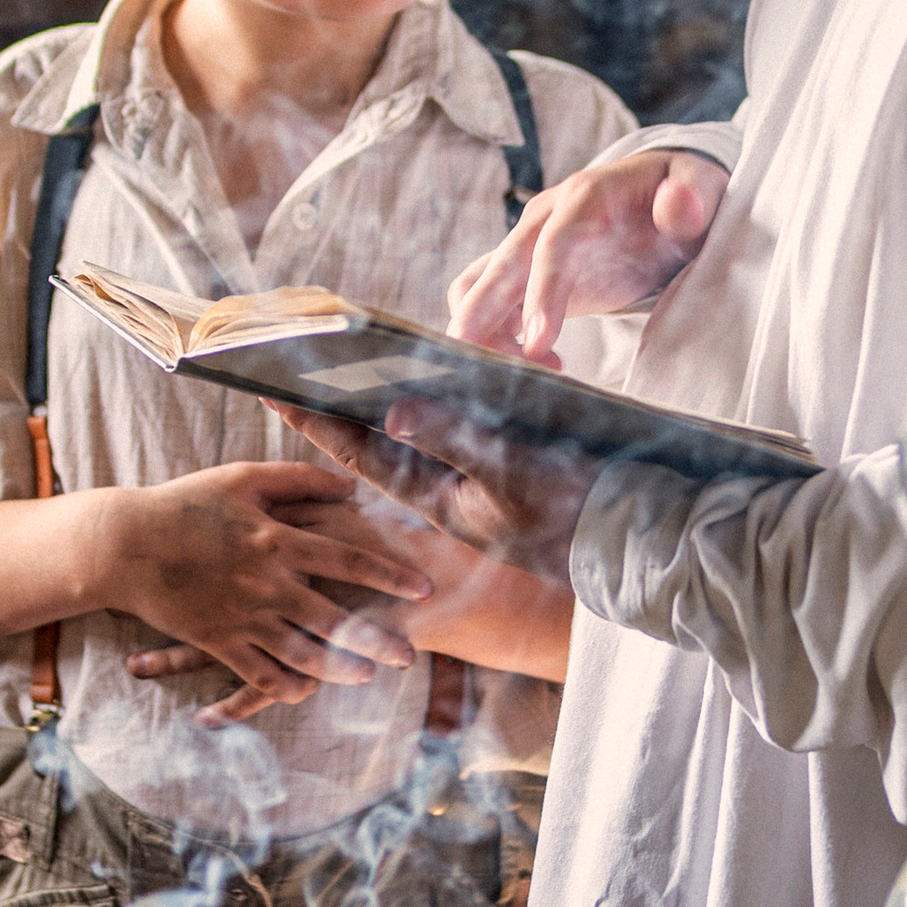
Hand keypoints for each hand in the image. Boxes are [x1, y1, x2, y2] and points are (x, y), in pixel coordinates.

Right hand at [99, 463, 429, 713]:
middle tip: (409, 654)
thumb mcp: (243, 478)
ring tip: (367, 675)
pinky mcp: (218, 641)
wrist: (125, 544)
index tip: (424, 588)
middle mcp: (267, 583)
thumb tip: (348, 486)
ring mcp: (242, 617)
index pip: (347, 560)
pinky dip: (284, 686)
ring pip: (302, 653)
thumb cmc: (185, 503)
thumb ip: (299, 480)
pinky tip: (307, 691)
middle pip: (333, 617)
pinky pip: (258, 673)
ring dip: (338, 668)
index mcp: (277, 540)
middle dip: (376, 639)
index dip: (389, 575)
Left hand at [271, 400, 587, 577]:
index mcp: (437, 496)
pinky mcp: (502, 467)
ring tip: (341, 370)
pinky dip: (438, 402)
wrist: (635, 537)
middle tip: (293, 371)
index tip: (271, 392)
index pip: (360, 454)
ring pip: (414, 435)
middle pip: (378, 442)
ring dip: (381, 402)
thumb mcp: (510, 472)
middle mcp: (446, 489)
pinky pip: (456, 433)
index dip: (315, 423)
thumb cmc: (575, 511)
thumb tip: (392, 410)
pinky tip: (424, 378)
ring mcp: (472, 481)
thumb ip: (453, 439)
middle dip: (337, 407)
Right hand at [448, 151, 728, 365]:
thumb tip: (678, 207)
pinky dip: (498, 338)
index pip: (552, 244)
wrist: (666, 194)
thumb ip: (692, 193)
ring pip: (478, 287)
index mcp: (585, 196)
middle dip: (482, 317)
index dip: (542, 294)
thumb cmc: (684, 194)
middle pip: (498, 266)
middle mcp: (545, 218)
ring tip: (532, 375)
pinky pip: (491, 306)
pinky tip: (543, 365)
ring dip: (485, 333)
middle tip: (489, 370)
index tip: (538, 344)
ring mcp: (531, 246)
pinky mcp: (529, 275)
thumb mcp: (701, 185)